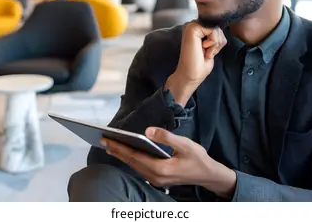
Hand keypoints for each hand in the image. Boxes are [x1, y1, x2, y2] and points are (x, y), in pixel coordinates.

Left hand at [102, 127, 236, 198]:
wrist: (208, 175)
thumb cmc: (198, 158)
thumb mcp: (185, 144)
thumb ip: (166, 137)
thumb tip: (148, 130)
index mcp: (161, 168)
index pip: (135, 156)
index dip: (120, 147)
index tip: (108, 139)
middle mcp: (156, 177)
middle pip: (131, 162)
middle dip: (116, 151)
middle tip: (103, 140)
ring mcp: (156, 180)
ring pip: (134, 166)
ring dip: (122, 156)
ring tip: (110, 145)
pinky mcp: (158, 179)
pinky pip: (140, 169)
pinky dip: (130, 160)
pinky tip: (125, 153)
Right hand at [166, 21, 226, 103]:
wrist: (191, 75)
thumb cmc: (200, 64)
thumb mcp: (212, 45)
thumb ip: (215, 34)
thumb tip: (221, 26)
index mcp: (196, 28)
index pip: (217, 27)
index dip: (217, 41)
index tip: (207, 51)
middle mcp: (192, 24)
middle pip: (217, 27)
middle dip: (217, 42)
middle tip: (206, 52)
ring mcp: (191, 26)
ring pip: (216, 29)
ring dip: (215, 44)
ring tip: (204, 52)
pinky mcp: (192, 29)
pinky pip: (213, 31)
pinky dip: (213, 43)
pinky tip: (203, 49)